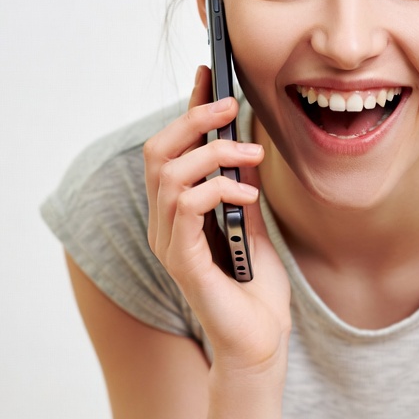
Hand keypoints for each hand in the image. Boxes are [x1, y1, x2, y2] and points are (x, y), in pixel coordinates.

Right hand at [143, 66, 290, 375]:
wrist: (260, 344)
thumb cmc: (256, 288)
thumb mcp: (252, 221)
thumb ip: (240, 185)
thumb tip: (245, 141)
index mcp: (177, 213)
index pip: (173, 150)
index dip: (187, 110)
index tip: (208, 74)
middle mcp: (164, 225)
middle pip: (157, 153)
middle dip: (193, 119)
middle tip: (231, 105)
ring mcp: (169, 244)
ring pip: (169, 174)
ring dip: (214, 154)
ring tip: (252, 155)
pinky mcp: (183, 263)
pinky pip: (187, 208)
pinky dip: (219, 189)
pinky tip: (248, 194)